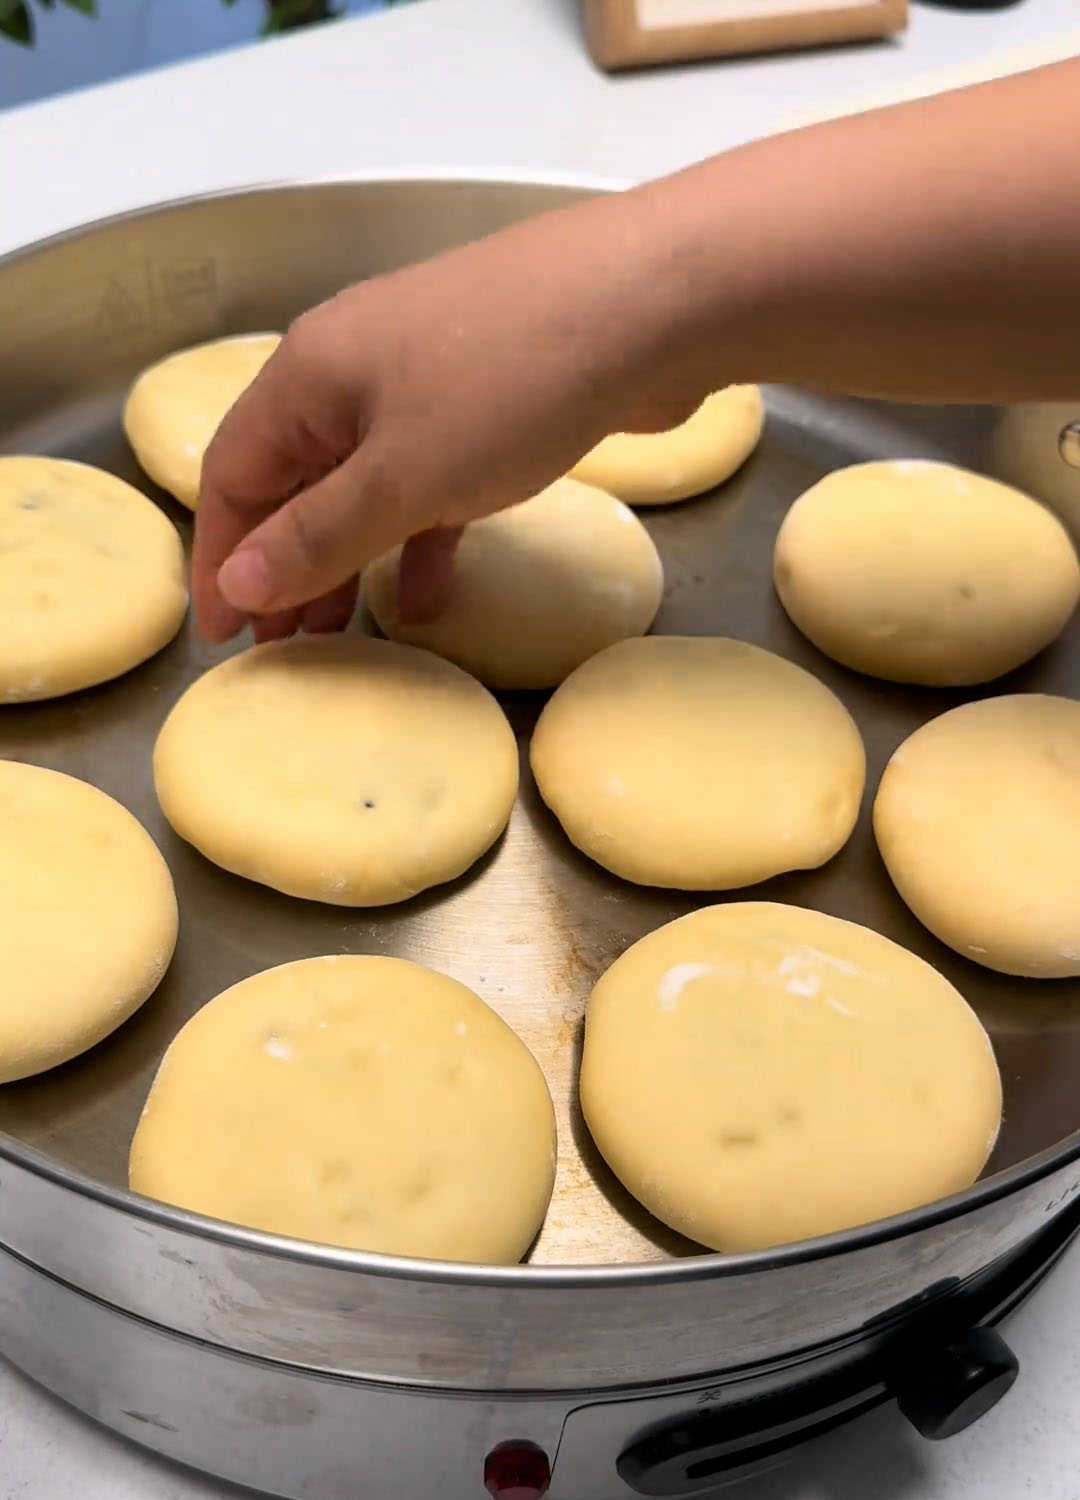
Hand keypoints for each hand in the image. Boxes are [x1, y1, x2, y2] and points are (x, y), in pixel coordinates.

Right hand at [192, 192, 704, 642]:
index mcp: (309, 373)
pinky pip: (433, 480)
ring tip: (340, 636)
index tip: (223, 637)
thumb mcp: (402, 477)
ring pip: (365, 485)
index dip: (222, 558)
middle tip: (284, 650)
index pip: (233, 473)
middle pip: (295, 480)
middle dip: (284, 566)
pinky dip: (421, 536)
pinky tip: (427, 598)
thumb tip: (237, 582)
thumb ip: (318, 536)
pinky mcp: (493, 399)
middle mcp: (355, 368)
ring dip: (349, 560)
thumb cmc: (510, 385)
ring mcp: (429, 379)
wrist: (655, 302)